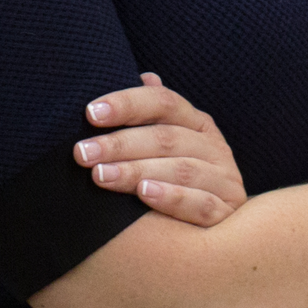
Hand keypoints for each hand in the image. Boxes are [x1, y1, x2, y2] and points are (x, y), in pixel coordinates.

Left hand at [74, 73, 245, 227]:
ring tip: (101, 176)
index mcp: (197, 123)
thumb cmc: (180, 182)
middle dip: (120, 144)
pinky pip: (200, 203)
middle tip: (82, 153)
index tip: (91, 113)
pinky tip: (145, 194)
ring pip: (181, 169)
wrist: (219, 230)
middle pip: (166, 137)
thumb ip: (155, 115)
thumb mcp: (170, 146)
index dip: (127, 104)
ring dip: (137, 170)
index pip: (164, 103)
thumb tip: (146, 77)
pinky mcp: (226, 213)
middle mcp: (214, 146)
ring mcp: (224, 179)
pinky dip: (172, 197)